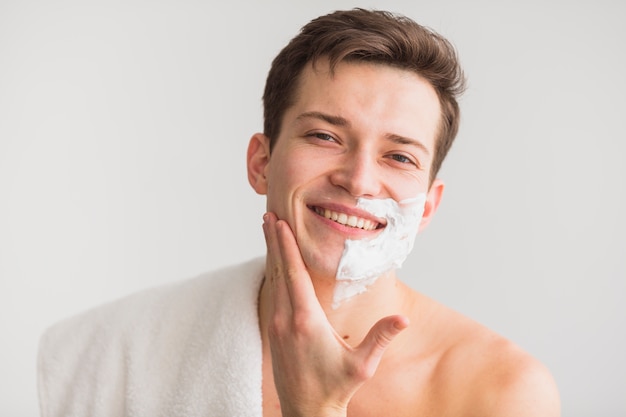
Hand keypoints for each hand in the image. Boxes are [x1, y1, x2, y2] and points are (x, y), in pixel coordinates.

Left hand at [262, 212, 408, 416]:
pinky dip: (272, 272)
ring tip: (268, 231)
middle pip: (277, 270)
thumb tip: (403, 319)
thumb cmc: (335, 387)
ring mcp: (276, 324)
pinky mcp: (273, 331)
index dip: (286, 246)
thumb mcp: (362, 365)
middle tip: (267, 215)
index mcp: (306, 320)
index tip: (279, 223)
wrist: (307, 411)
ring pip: (272, 280)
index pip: (294, 274)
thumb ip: (381, 338)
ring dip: (271, 254)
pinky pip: (272, 292)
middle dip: (273, 241)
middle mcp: (285, 318)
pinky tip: (274, 263)